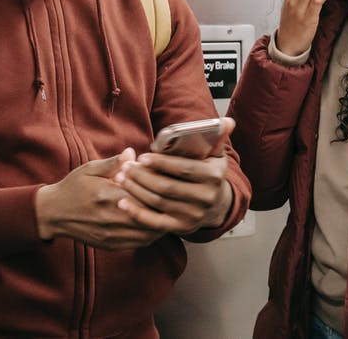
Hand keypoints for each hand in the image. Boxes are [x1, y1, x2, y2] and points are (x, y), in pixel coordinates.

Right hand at [35, 148, 165, 249]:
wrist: (54, 213)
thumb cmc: (73, 187)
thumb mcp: (90, 169)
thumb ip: (113, 163)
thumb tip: (132, 153)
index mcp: (107, 194)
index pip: (143, 192)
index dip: (156, 187)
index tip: (163, 181)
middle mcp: (111, 217)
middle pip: (149, 214)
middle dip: (162, 207)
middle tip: (173, 198)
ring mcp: (111, 234)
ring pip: (148, 232)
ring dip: (160, 222)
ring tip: (168, 212)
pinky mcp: (111, 245)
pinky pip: (139, 243)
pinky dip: (150, 234)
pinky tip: (154, 225)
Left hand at [114, 149, 233, 234]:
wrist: (216, 204)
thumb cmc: (207, 172)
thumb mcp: (214, 155)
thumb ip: (215, 137)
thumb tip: (227, 120)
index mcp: (213, 177)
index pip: (184, 169)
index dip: (162, 163)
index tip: (142, 157)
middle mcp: (205, 198)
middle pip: (168, 187)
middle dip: (143, 176)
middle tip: (126, 167)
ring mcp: (194, 216)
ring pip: (159, 202)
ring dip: (136, 190)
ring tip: (120, 178)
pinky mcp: (182, 228)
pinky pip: (155, 222)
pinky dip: (137, 213)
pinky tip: (122, 203)